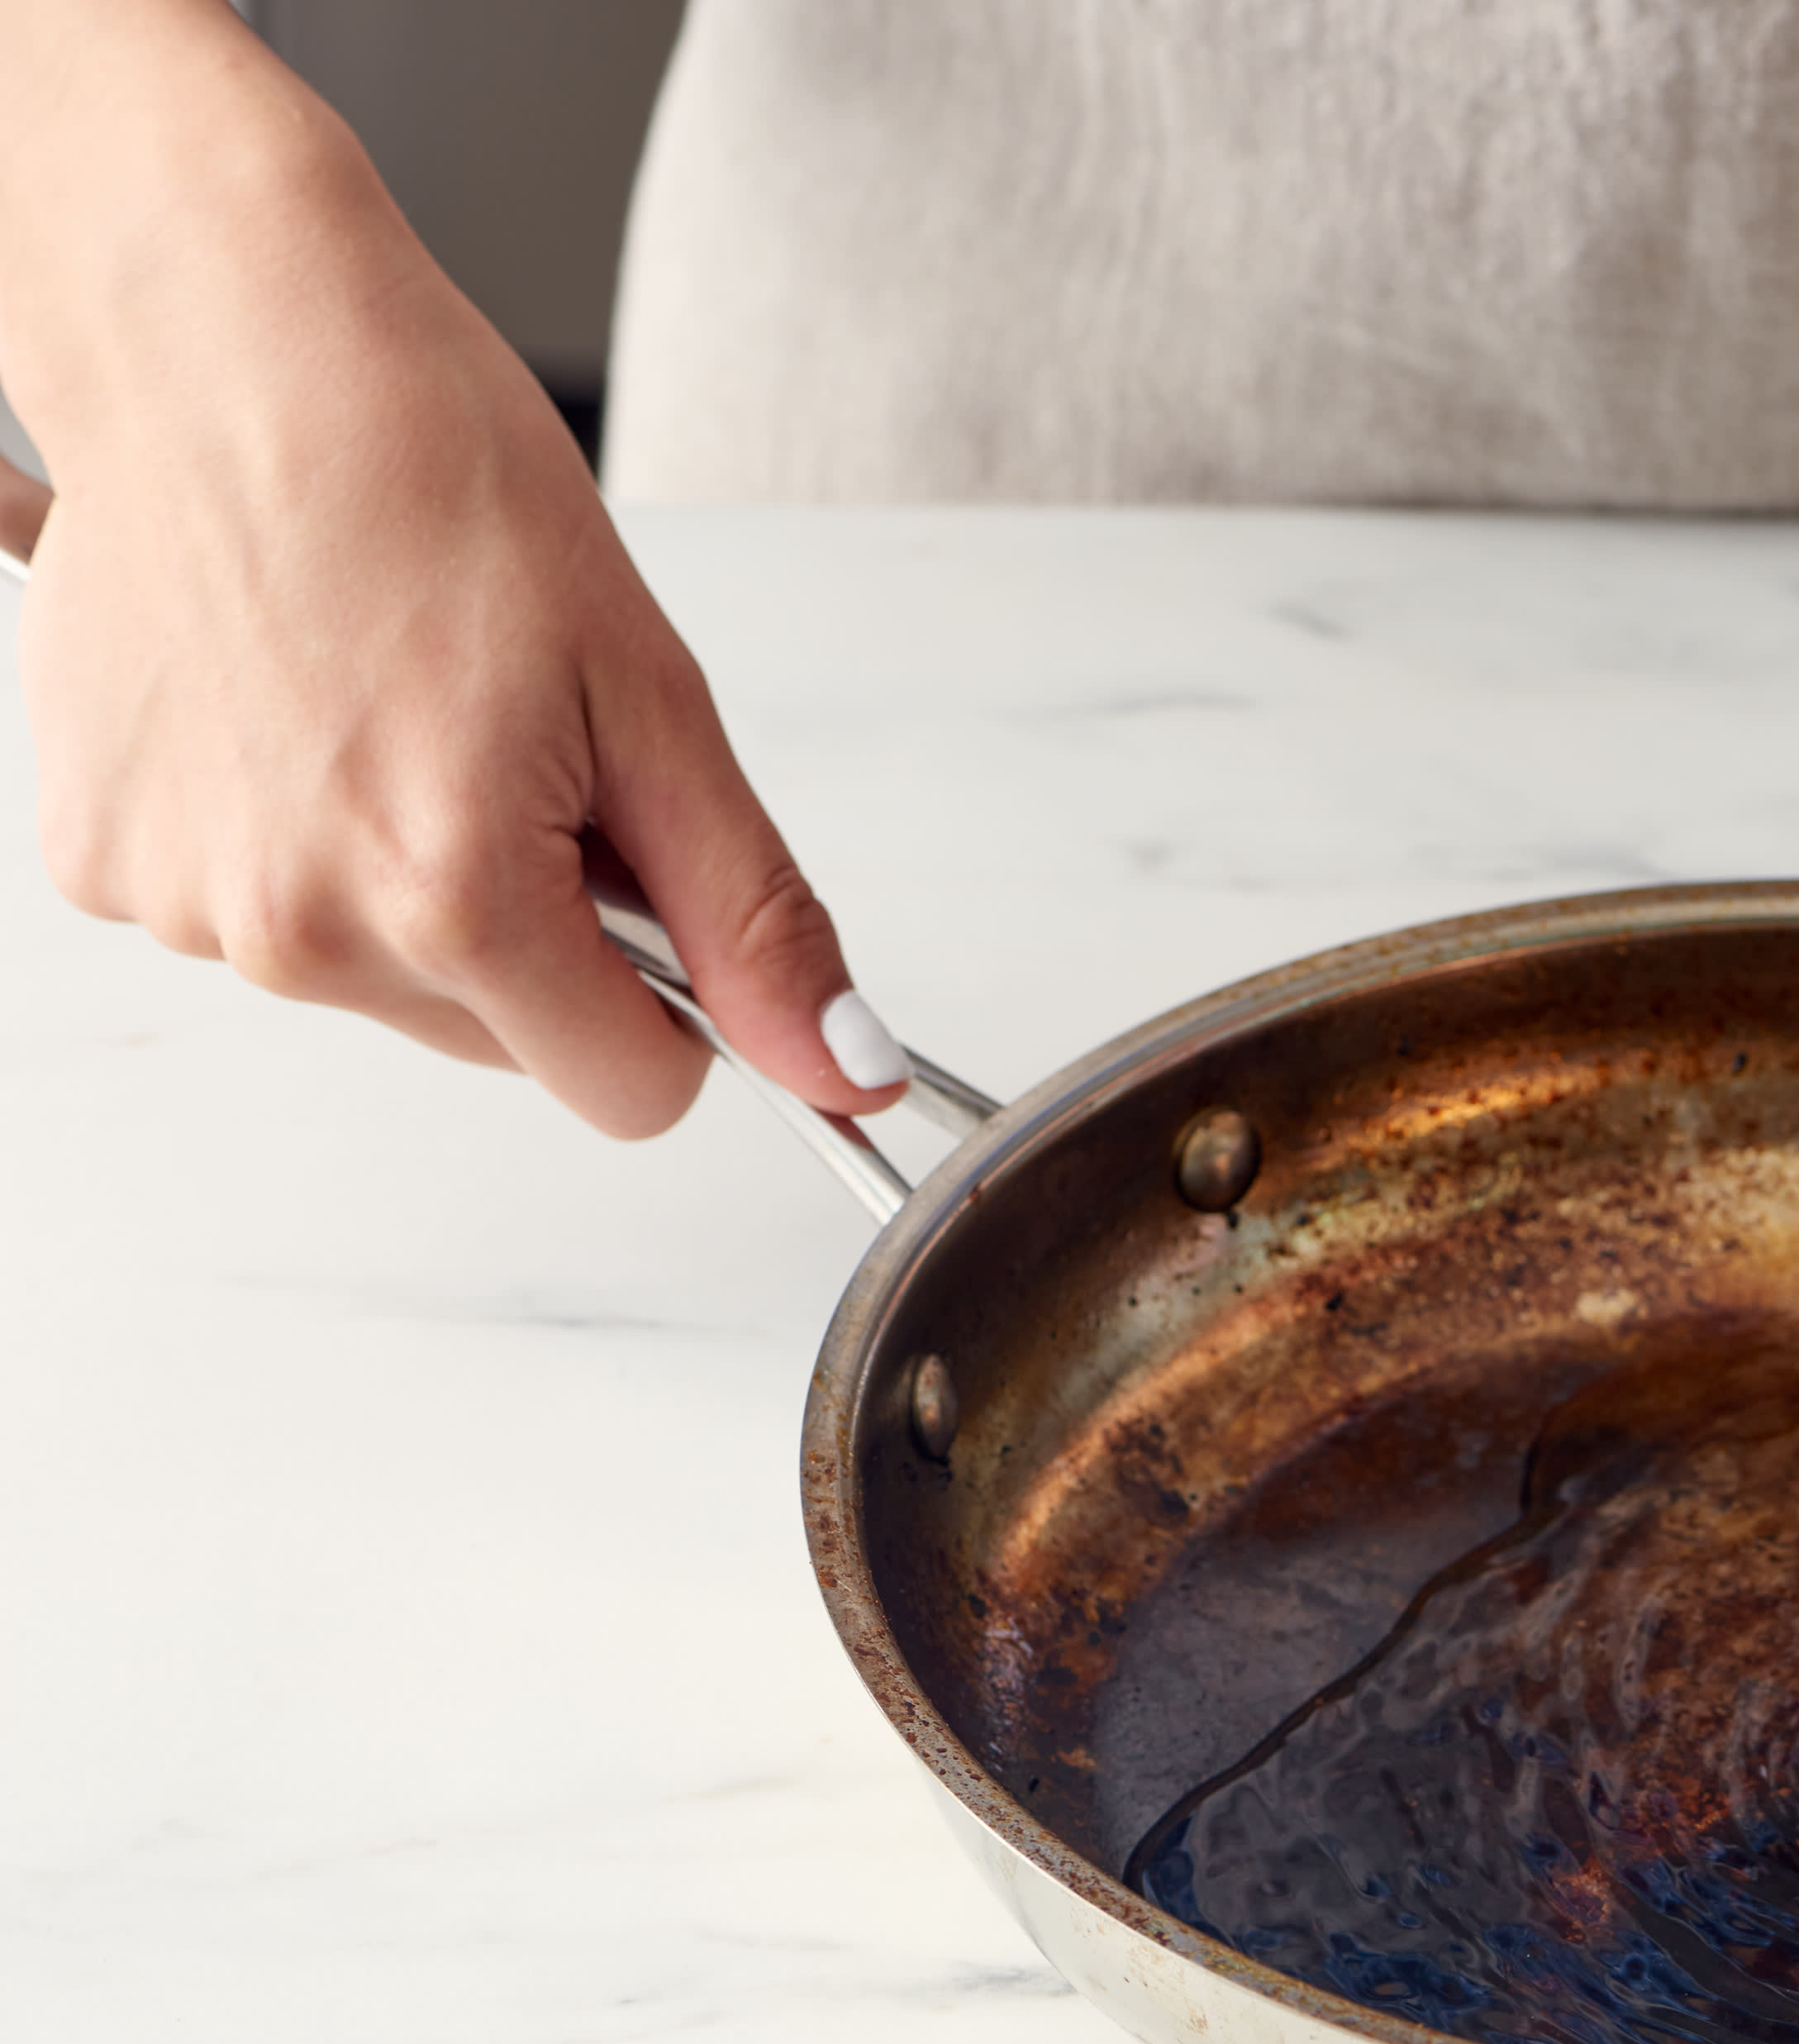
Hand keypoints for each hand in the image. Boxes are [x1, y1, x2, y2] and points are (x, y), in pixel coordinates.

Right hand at [0, 0, 900, 1133]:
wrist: (228, 347)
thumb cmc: (432, 476)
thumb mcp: (653, 701)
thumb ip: (752, 915)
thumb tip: (847, 1069)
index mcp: (449, 898)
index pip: (631, 1091)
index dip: (675, 997)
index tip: (647, 878)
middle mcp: (296, 931)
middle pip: (506, 1037)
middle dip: (538, 924)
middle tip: (507, 745)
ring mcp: (182, 904)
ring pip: (382, 979)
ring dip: (412, 878)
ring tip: (389, 708)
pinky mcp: (102, 861)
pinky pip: (258, 914)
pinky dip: (295, 837)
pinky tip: (292, 709)